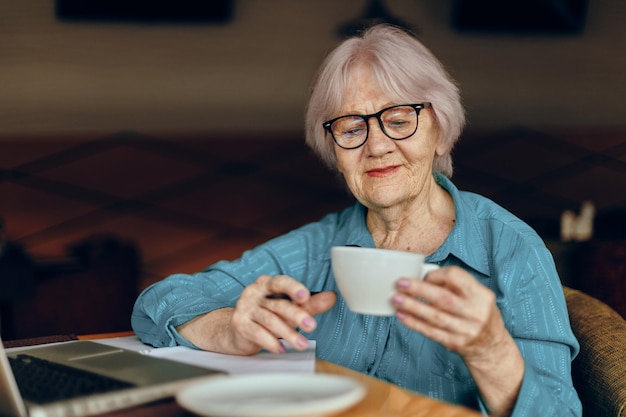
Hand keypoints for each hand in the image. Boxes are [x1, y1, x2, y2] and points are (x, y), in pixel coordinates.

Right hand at [178, 275, 335, 354]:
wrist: (237, 331)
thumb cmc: (266, 316)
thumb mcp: (289, 309)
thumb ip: (309, 304)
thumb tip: (331, 297)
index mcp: (267, 284)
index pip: (281, 282)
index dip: (293, 288)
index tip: (305, 296)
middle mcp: (254, 293)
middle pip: (278, 304)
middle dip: (296, 315)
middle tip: (311, 325)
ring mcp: (245, 308)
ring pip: (270, 320)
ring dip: (288, 334)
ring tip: (302, 344)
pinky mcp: (240, 323)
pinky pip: (257, 333)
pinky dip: (270, 342)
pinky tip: (281, 348)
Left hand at [391, 266, 505, 358]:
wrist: (491, 347)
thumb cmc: (478, 314)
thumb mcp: (477, 297)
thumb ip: (455, 286)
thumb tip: (422, 277)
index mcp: (481, 294)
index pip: (456, 277)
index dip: (436, 275)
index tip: (423, 276)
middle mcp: (475, 312)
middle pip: (443, 298)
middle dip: (419, 289)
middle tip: (400, 284)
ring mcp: (466, 329)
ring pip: (435, 316)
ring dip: (412, 307)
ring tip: (396, 299)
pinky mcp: (456, 343)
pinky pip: (431, 331)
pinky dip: (414, 323)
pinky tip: (402, 316)